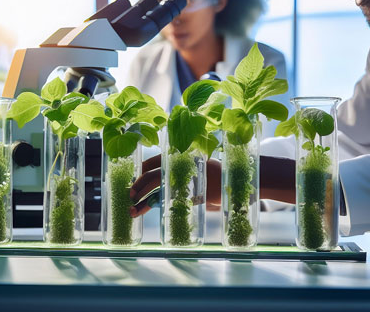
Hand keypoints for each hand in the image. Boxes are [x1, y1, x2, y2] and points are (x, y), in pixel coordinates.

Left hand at [128, 154, 295, 217]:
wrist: (242, 179)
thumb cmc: (221, 178)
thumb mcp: (200, 173)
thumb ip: (186, 178)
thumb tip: (168, 188)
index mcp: (182, 158)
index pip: (155, 161)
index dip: (141, 170)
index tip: (132, 181)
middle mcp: (182, 165)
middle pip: (151, 175)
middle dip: (137, 187)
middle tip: (128, 197)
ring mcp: (187, 178)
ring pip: (157, 188)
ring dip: (142, 200)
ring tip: (132, 210)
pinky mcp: (193, 192)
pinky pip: (171, 199)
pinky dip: (157, 205)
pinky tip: (149, 211)